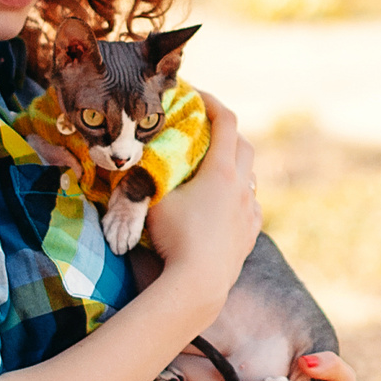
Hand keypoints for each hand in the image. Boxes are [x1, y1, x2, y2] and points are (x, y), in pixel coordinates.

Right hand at [144, 92, 258, 295]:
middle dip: (226, 131)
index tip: (197, 96)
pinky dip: (239, 195)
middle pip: (244, 144)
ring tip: (212, 170)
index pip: (226, 121)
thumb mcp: (153, 200)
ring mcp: (249, 211)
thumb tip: (129, 157)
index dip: (212, 102)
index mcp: (220, 170)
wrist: (198, 284)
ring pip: (249, 177)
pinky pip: (250, 205)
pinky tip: (225, 205)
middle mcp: (242, 186)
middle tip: (205, 129)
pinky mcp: (250, 233)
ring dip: (234, 166)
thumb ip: (144, 175)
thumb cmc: (173, 238)